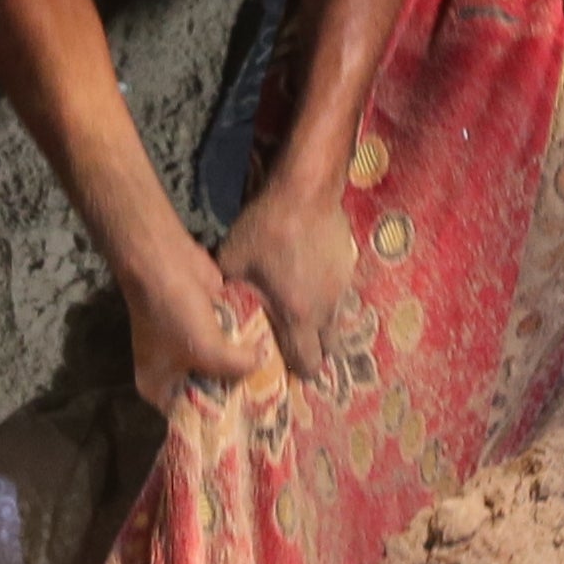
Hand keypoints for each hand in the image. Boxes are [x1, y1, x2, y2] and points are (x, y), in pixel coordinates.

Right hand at [122, 225, 274, 405]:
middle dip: (237, 393)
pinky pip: (230, 345)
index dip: (218, 423)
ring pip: (224, 367)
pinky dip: (245, 345)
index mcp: (159, 388)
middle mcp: (173, 373)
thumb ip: (239, 367)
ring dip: (245, 367)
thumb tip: (262, 363)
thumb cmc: (175, 313)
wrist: (163, 260)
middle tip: (272, 405)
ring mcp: (190, 349)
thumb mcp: (208, 350)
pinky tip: (271, 353)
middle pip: (211, 393)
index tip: (250, 426)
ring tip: (278, 382)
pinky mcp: (207, 327)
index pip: (191, 419)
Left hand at [219, 183, 364, 387]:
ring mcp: (342, 288)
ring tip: (302, 316)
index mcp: (298, 315)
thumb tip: (213, 302)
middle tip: (293, 347)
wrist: (307, 190)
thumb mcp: (233, 260)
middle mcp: (326, 308)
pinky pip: (340, 295)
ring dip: (321, 325)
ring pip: (337, 321)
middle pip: (328, 348)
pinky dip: (327, 298)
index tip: (285, 371)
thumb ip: (227, 288)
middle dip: (313, 352)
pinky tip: (311, 283)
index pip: (307, 363)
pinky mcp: (349, 267)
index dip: (297, 372)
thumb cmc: (267, 229)